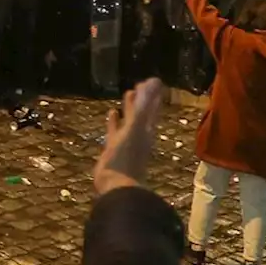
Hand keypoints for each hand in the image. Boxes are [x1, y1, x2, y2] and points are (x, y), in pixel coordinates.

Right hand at [93, 78, 164, 195]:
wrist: (116, 184)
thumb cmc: (126, 158)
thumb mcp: (134, 129)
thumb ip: (141, 107)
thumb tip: (154, 83)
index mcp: (146, 130)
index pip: (151, 109)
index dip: (152, 96)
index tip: (153, 81)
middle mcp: (139, 134)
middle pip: (142, 113)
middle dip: (141, 100)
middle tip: (140, 85)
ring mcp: (126, 141)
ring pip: (129, 120)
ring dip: (128, 108)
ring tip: (127, 95)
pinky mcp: (113, 147)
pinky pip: (115, 130)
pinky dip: (114, 122)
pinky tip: (111, 114)